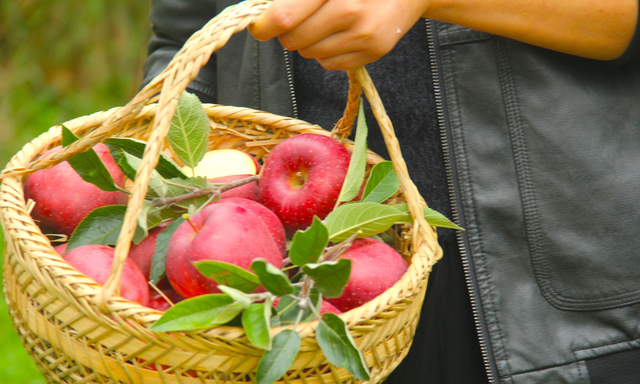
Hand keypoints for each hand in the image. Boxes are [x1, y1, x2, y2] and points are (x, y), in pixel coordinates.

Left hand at [249, 0, 429, 69]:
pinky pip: (329, 64)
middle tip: (296, 20)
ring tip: (325, 23)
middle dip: (286, 32)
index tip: (260, 25)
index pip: (284, 16)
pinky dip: (326, 52)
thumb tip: (266, 14)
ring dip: (307, 42)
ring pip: (309, 54)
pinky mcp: (372, 53)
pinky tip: (339, 34)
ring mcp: (362, 36)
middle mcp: (350, 11)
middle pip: (293, 39)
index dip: (264, 24)